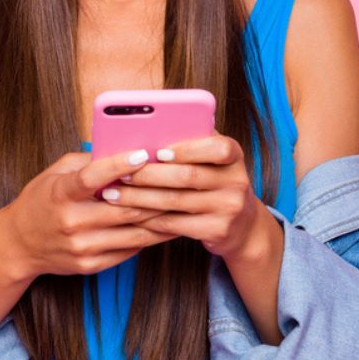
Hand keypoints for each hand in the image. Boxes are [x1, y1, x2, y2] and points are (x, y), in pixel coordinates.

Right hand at [1, 147, 180, 279]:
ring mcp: (82, 247)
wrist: (19, 245)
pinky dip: (149, 237)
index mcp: (61, 193)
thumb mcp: (55, 174)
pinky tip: (165, 226)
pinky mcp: (90, 265)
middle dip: (155, 194)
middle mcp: (71, 222)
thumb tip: (121, 148)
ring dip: (161, 219)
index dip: (118, 165)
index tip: (142, 154)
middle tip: (180, 180)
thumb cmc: (42, 201)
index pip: (92, 177)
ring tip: (182, 205)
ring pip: (134, 233)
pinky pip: (129, 251)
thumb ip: (86, 161)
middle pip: (124, 208)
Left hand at [106, 134, 266, 259]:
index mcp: (234, 156)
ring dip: (140, 198)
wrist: (243, 226)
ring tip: (115, 194)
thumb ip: (191, 142)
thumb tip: (148, 129)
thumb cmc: (215, 182)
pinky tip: (131, 214)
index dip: (188, 149)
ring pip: (176, 200)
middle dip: (148, 175)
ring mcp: (229, 208)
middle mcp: (236, 181)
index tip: (158, 152)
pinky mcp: (218, 231)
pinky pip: (176, 223)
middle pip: (187, 176)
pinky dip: (150, 218)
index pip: (218, 147)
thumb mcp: (212, 160)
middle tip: (120, 174)